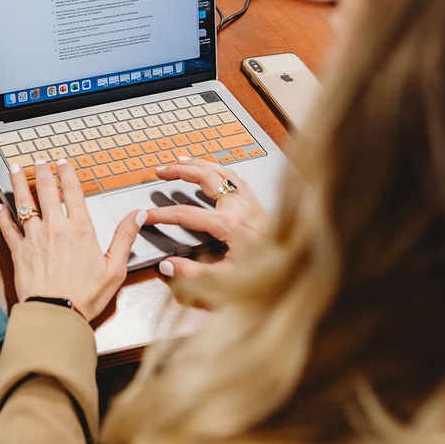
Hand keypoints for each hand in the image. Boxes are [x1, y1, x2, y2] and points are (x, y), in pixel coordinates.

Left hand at [0, 158, 145, 321]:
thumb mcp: (115, 268)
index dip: (67, 173)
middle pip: (45, 190)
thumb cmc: (86, 296)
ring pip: (24, 203)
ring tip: (14, 168)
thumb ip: (125, 237)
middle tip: (38, 159)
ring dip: (18, 184)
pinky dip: (2, 216)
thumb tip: (138, 215)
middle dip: (41, 171)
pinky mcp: (18, 252)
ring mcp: (34, 238)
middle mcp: (55, 228)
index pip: (72, 191)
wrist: (56, 314)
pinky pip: (7, 228)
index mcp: (80, 229)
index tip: (63, 162)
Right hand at [148, 156, 268, 279]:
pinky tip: (215, 170)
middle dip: (179, 170)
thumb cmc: (267, 277)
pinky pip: (236, 177)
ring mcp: (250, 202)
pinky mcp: (258, 204)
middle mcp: (239, 207)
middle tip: (161, 170)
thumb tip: (168, 266)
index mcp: (228, 224)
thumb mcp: (225, 283)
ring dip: (199, 163)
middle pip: (204, 177)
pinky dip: (220, 169)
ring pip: (222, 171)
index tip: (147, 216)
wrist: (298, 268)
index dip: (162, 214)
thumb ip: (192, 276)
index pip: (185, 214)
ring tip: (182, 160)